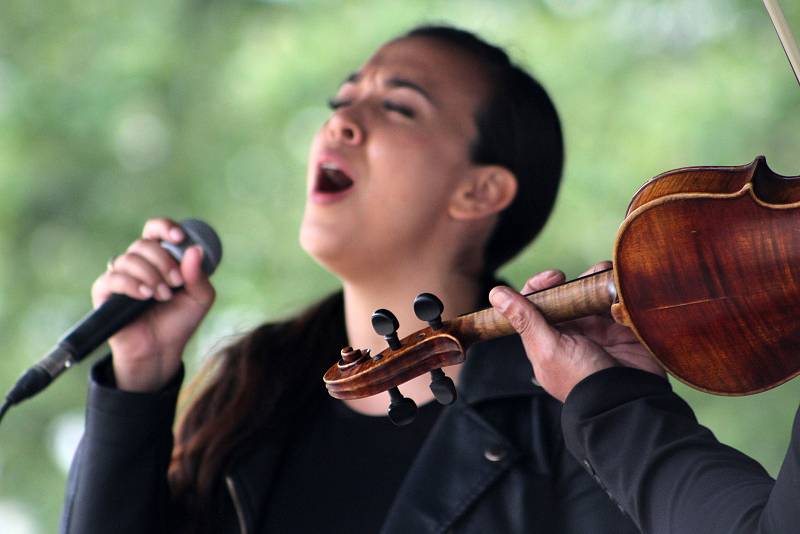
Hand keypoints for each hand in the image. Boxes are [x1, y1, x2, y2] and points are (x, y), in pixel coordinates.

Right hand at [91, 218, 215, 391]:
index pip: (154, 230)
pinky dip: (131, 284)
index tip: (179, 237)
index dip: (164, 227)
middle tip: (175, 282)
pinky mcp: (105, 294)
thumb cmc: (180, 321)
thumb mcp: (200, 298)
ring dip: (150, 275)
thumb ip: (200, 276)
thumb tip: (194, 250)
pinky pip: (112, 278)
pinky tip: (145, 295)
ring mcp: (120, 277)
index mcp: (159, 258)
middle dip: (163, 261)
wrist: (162, 350)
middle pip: (143, 244)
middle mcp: (138, 264)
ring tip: (163, 295)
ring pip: (128, 259)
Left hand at [488, 262, 664, 401]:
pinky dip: (617, 292)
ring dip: (597, 281)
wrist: (625, 399)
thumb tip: (496, 294)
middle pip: (564, 296)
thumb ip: (525, 319)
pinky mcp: (620, 331)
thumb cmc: (580, 379)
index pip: (534, 306)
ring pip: (591, 296)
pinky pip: (616, 304)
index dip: (539, 286)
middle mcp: (568, 334)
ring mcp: (595, 332)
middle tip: (588, 274)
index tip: (554, 276)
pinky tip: (619, 286)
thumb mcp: (548, 348)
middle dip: (574, 281)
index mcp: (545, 339)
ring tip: (605, 274)